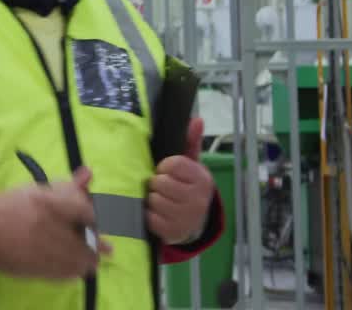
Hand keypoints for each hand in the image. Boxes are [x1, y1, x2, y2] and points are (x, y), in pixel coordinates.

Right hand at [0, 167, 113, 278]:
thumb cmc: (13, 207)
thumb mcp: (38, 191)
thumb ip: (66, 185)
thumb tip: (89, 173)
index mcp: (46, 202)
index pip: (85, 210)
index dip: (93, 215)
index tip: (93, 219)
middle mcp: (47, 227)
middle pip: (86, 239)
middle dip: (96, 242)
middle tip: (102, 246)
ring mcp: (43, 251)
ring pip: (79, 261)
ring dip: (88, 260)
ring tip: (91, 260)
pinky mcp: (38, 269)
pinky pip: (66, 274)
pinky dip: (74, 271)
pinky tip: (75, 268)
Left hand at [147, 117, 214, 244]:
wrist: (194, 223)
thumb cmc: (188, 188)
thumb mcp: (192, 165)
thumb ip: (191, 142)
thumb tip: (197, 119)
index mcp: (202, 178)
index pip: (173, 164)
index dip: (164, 167)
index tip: (166, 171)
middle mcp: (197, 198)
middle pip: (160, 182)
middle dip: (157, 183)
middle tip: (161, 187)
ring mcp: (186, 217)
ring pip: (153, 199)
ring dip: (152, 199)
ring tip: (159, 199)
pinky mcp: (173, 232)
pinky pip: (150, 218)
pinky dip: (149, 215)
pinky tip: (156, 213)